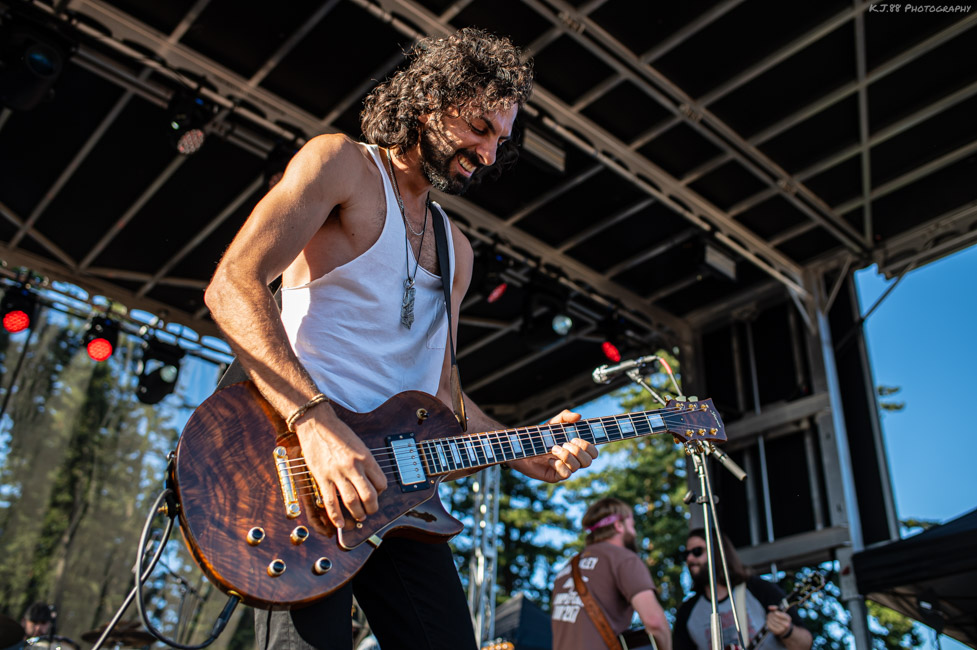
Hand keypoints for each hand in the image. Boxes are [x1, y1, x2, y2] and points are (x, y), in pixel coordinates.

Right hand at [294, 405, 387, 527]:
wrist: (317, 423)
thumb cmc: (338, 432)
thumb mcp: (358, 444)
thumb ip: (365, 462)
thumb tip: (369, 480)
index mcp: (365, 457)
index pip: (381, 483)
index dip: (380, 492)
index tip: (376, 493)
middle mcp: (353, 466)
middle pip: (369, 496)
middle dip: (372, 508)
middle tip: (370, 511)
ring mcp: (337, 473)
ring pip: (352, 501)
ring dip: (357, 513)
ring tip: (359, 517)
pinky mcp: (322, 477)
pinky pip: (331, 501)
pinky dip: (336, 516)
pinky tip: (340, 523)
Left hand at [508, 410, 597, 481]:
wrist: (521, 445)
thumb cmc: (539, 435)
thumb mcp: (552, 423)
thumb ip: (565, 417)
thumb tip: (578, 416)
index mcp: (576, 449)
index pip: (593, 453)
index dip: (589, 447)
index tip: (575, 438)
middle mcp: (572, 461)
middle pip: (588, 461)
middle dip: (579, 451)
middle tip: (566, 443)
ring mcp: (564, 469)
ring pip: (576, 467)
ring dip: (566, 456)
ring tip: (554, 448)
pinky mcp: (554, 476)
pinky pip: (565, 475)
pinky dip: (559, 465)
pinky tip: (549, 459)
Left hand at [766, 607, 791, 637]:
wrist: (785, 629)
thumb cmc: (781, 618)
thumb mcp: (781, 612)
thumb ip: (775, 608)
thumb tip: (769, 607)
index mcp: (788, 618)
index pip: (781, 615)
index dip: (775, 613)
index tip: (774, 612)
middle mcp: (786, 625)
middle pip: (775, 618)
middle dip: (771, 614)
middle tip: (769, 614)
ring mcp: (782, 629)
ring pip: (772, 621)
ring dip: (768, 618)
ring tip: (768, 617)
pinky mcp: (777, 632)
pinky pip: (770, 625)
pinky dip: (768, 622)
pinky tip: (768, 620)